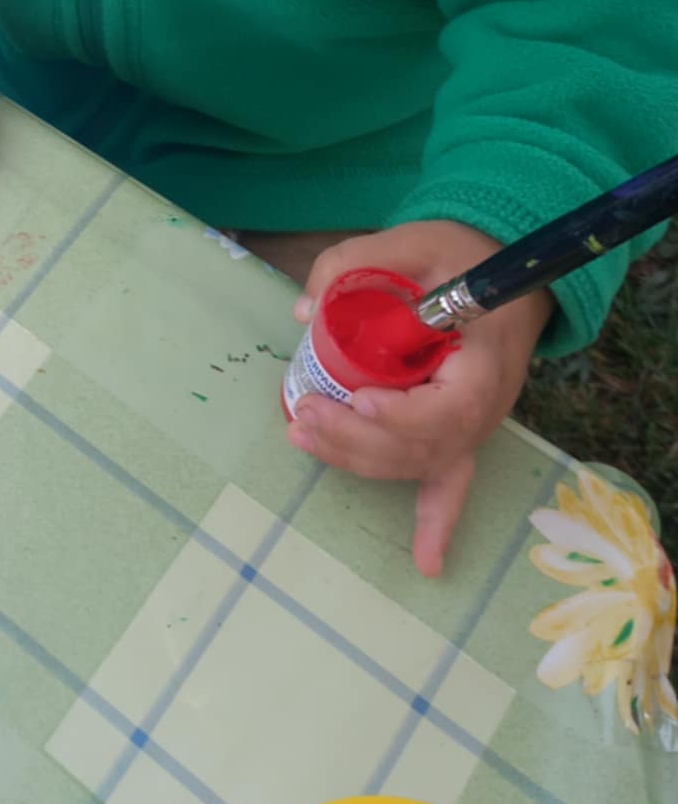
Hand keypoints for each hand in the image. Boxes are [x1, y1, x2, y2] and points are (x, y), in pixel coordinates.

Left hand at [287, 221, 552, 577]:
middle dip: (359, 439)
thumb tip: (304, 312)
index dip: (403, 414)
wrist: (500, 264)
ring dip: (362, 460)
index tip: (359, 400)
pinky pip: (452, 483)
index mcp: (485, 357)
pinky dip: (438, 522)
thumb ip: (354, 266)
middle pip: (425, 444)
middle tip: (304, 416)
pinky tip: (428, 562)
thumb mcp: (411, 241)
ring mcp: (475, 424)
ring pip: (421, 463)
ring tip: (304, 437)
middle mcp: (485, 403)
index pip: (450, 406)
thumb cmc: (460, 253)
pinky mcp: (460, 429)